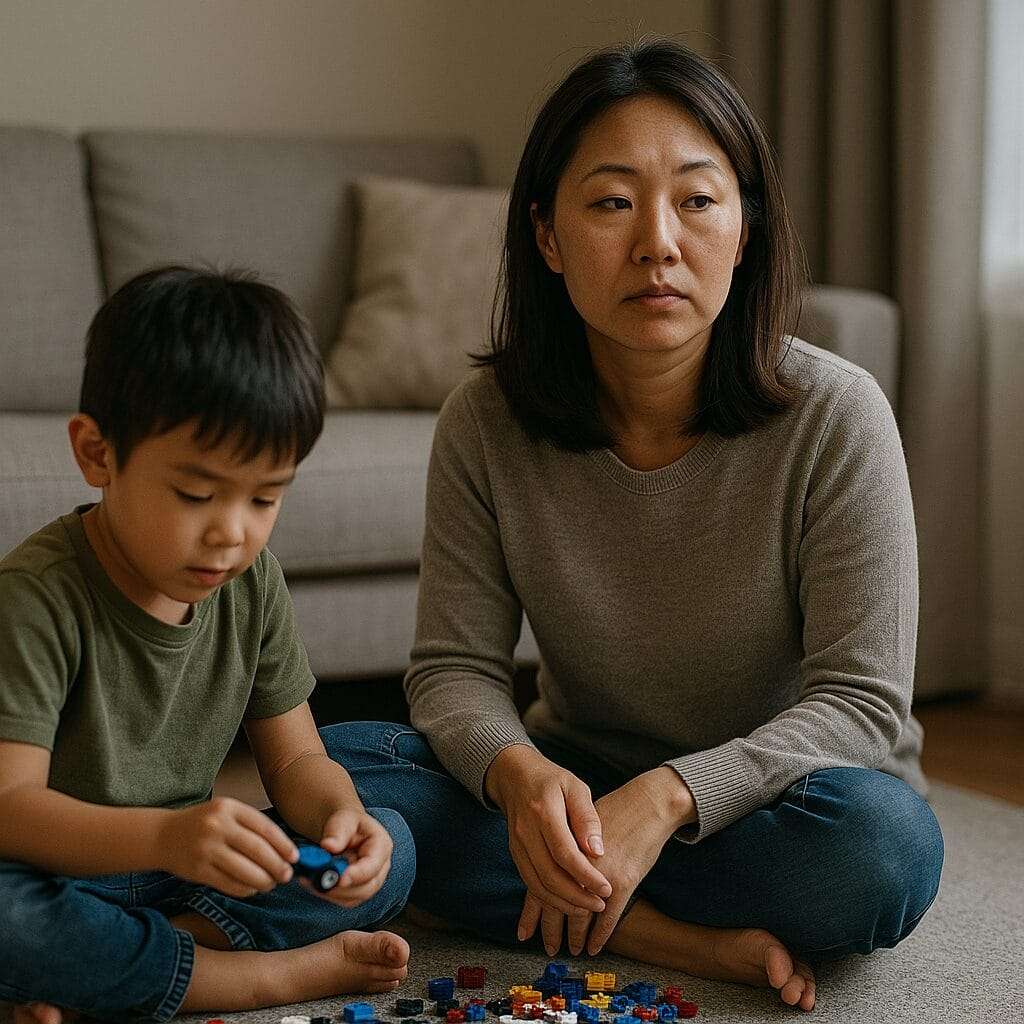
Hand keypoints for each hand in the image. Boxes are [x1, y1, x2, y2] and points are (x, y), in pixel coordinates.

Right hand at [159, 797, 296, 897]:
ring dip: (263, 881)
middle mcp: (217, 826)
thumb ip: (250, 826)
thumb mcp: (226, 812)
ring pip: (244, 870)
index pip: (265, 827)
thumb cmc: (203, 824)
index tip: (295, 857)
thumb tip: (284, 849)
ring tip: (271, 884)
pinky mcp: (197, 870)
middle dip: (277, 866)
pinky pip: (228, 884)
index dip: (283, 845)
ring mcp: (206, 849)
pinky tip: (252, 889)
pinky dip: (244, 889)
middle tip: (287, 875)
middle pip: (257, 850)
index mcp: (229, 807)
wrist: (162, 835)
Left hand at [305, 807, 393, 907]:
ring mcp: (370, 882)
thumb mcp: (343, 819)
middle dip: (341, 888)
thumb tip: (329, 846)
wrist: (343, 829)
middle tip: (317, 882)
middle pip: (366, 887)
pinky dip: (327, 894)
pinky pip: (343, 900)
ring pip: (353, 897)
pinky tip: (312, 883)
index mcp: (381, 846)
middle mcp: (380, 868)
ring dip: (331, 893)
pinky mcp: (357, 891)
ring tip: (309, 880)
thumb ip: (337, 832)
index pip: (373, 865)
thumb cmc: (345, 823)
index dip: (357, 874)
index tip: (339, 879)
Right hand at [485, 745, 611, 920]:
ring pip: (537, 885)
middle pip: (550, 875)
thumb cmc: (552, 781)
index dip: (586, 876)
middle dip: (576, 897)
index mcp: (544, 812)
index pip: (565, 853)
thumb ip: (587, 818)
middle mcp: (526, 832)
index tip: (607, 890)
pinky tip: (567, 902)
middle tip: (600, 905)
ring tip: (587, 908)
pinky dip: (548, 898)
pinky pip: (530, 883)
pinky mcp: (515, 854)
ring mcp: (517, 845)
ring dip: (562, 903)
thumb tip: (598, 852)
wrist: (516, 776)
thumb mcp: (576, 787)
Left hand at [517, 766, 694, 954]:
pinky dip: (600, 935)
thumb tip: (547, 866)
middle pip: (557, 904)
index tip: (524, 933)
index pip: (541, 884)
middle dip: (552, 930)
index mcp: (562, 847)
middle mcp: (576, 864)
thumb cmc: (615, 811)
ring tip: (574, 949)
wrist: (646, 803)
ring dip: (576, 936)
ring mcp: (599, 875)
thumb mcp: (579, 822)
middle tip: (550, 948)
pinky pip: (608, 918)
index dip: (533, 912)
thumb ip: (564, 845)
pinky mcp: (622, 882)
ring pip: (580, 915)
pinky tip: (594, 947)